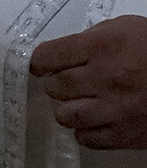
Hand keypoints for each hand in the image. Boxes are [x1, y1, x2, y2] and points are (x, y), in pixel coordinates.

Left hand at [31, 15, 146, 148]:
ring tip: (85, 103)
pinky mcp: (126, 135)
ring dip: (71, 109)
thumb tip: (62, 54)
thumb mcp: (127, 29)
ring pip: (65, 116)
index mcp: (103, 47)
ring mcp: (115, 110)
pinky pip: (87, 139)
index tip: (43, 65)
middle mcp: (105, 79)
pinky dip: (88, 130)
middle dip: (60, 84)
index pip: (47, 57)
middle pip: (55, 87)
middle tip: (74, 83)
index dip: (41, 62)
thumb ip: (93, 38)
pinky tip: (100, 120)